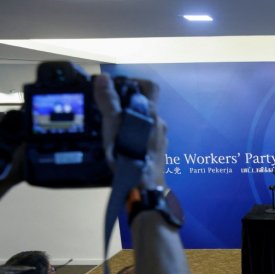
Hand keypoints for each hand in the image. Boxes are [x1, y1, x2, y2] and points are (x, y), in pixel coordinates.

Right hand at [93, 74, 166, 188]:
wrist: (142, 186)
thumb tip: (105, 78)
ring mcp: (161, 139)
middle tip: (107, 109)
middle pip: (145, 106)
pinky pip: (145, 138)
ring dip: (129, 121)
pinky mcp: (157, 153)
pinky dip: (133, 136)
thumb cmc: (128, 152)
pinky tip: (120, 144)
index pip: (150, 87)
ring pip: (145, 123)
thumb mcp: (113, 124)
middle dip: (127, 104)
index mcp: (152, 113)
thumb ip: (109, 101)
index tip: (118, 87)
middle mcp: (160, 124)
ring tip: (110, 128)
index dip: (135, 82)